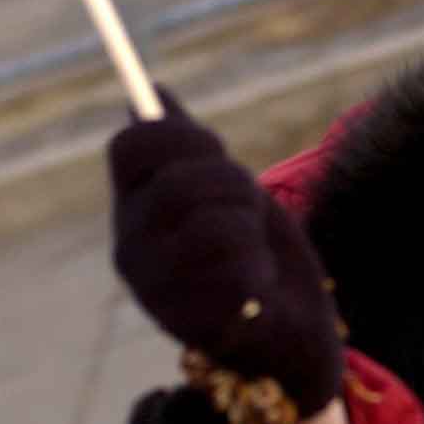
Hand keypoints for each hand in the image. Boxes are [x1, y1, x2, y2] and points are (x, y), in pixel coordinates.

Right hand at [108, 90, 343, 418]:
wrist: (293, 334)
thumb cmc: (259, 255)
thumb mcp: (228, 189)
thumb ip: (188, 147)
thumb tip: (149, 90)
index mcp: (133, 209)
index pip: (132, 146)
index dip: (185, 140)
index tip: (220, 156)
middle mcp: (130, 250)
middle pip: (182, 181)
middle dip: (236, 189)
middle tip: (249, 218)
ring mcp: (155, 292)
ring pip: (215, 225)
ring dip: (252, 233)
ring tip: (252, 257)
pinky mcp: (191, 326)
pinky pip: (235, 271)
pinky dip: (259, 273)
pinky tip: (254, 292)